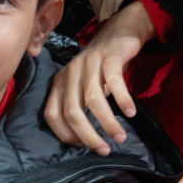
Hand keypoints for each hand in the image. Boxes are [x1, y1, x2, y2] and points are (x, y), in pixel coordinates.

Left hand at [45, 2, 155, 154]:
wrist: (118, 32)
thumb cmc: (101, 66)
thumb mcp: (84, 84)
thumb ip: (80, 104)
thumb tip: (86, 138)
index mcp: (60, 82)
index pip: (52, 114)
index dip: (65, 134)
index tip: (83, 146)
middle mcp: (70, 73)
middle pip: (72, 111)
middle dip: (88, 136)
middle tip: (105, 150)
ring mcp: (89, 63)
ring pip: (93, 99)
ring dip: (107, 122)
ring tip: (120, 137)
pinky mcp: (109, 56)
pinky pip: (113, 81)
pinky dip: (122, 100)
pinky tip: (130, 113)